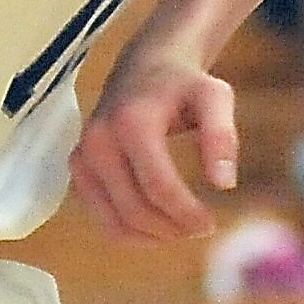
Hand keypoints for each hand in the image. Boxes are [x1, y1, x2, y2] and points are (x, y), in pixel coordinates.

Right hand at [72, 40, 242, 241]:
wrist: (145, 67)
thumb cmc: (184, 83)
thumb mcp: (215, 97)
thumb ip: (222, 136)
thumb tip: (224, 184)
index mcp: (132, 122)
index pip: (158, 186)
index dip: (186, 214)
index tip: (211, 223)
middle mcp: (99, 140)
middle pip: (135, 209)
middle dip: (171, 228)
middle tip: (201, 228)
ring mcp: (83, 156)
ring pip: (115, 221)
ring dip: (152, 236)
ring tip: (181, 227)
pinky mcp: (78, 169)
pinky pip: (102, 217)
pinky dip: (130, 231)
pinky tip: (157, 226)